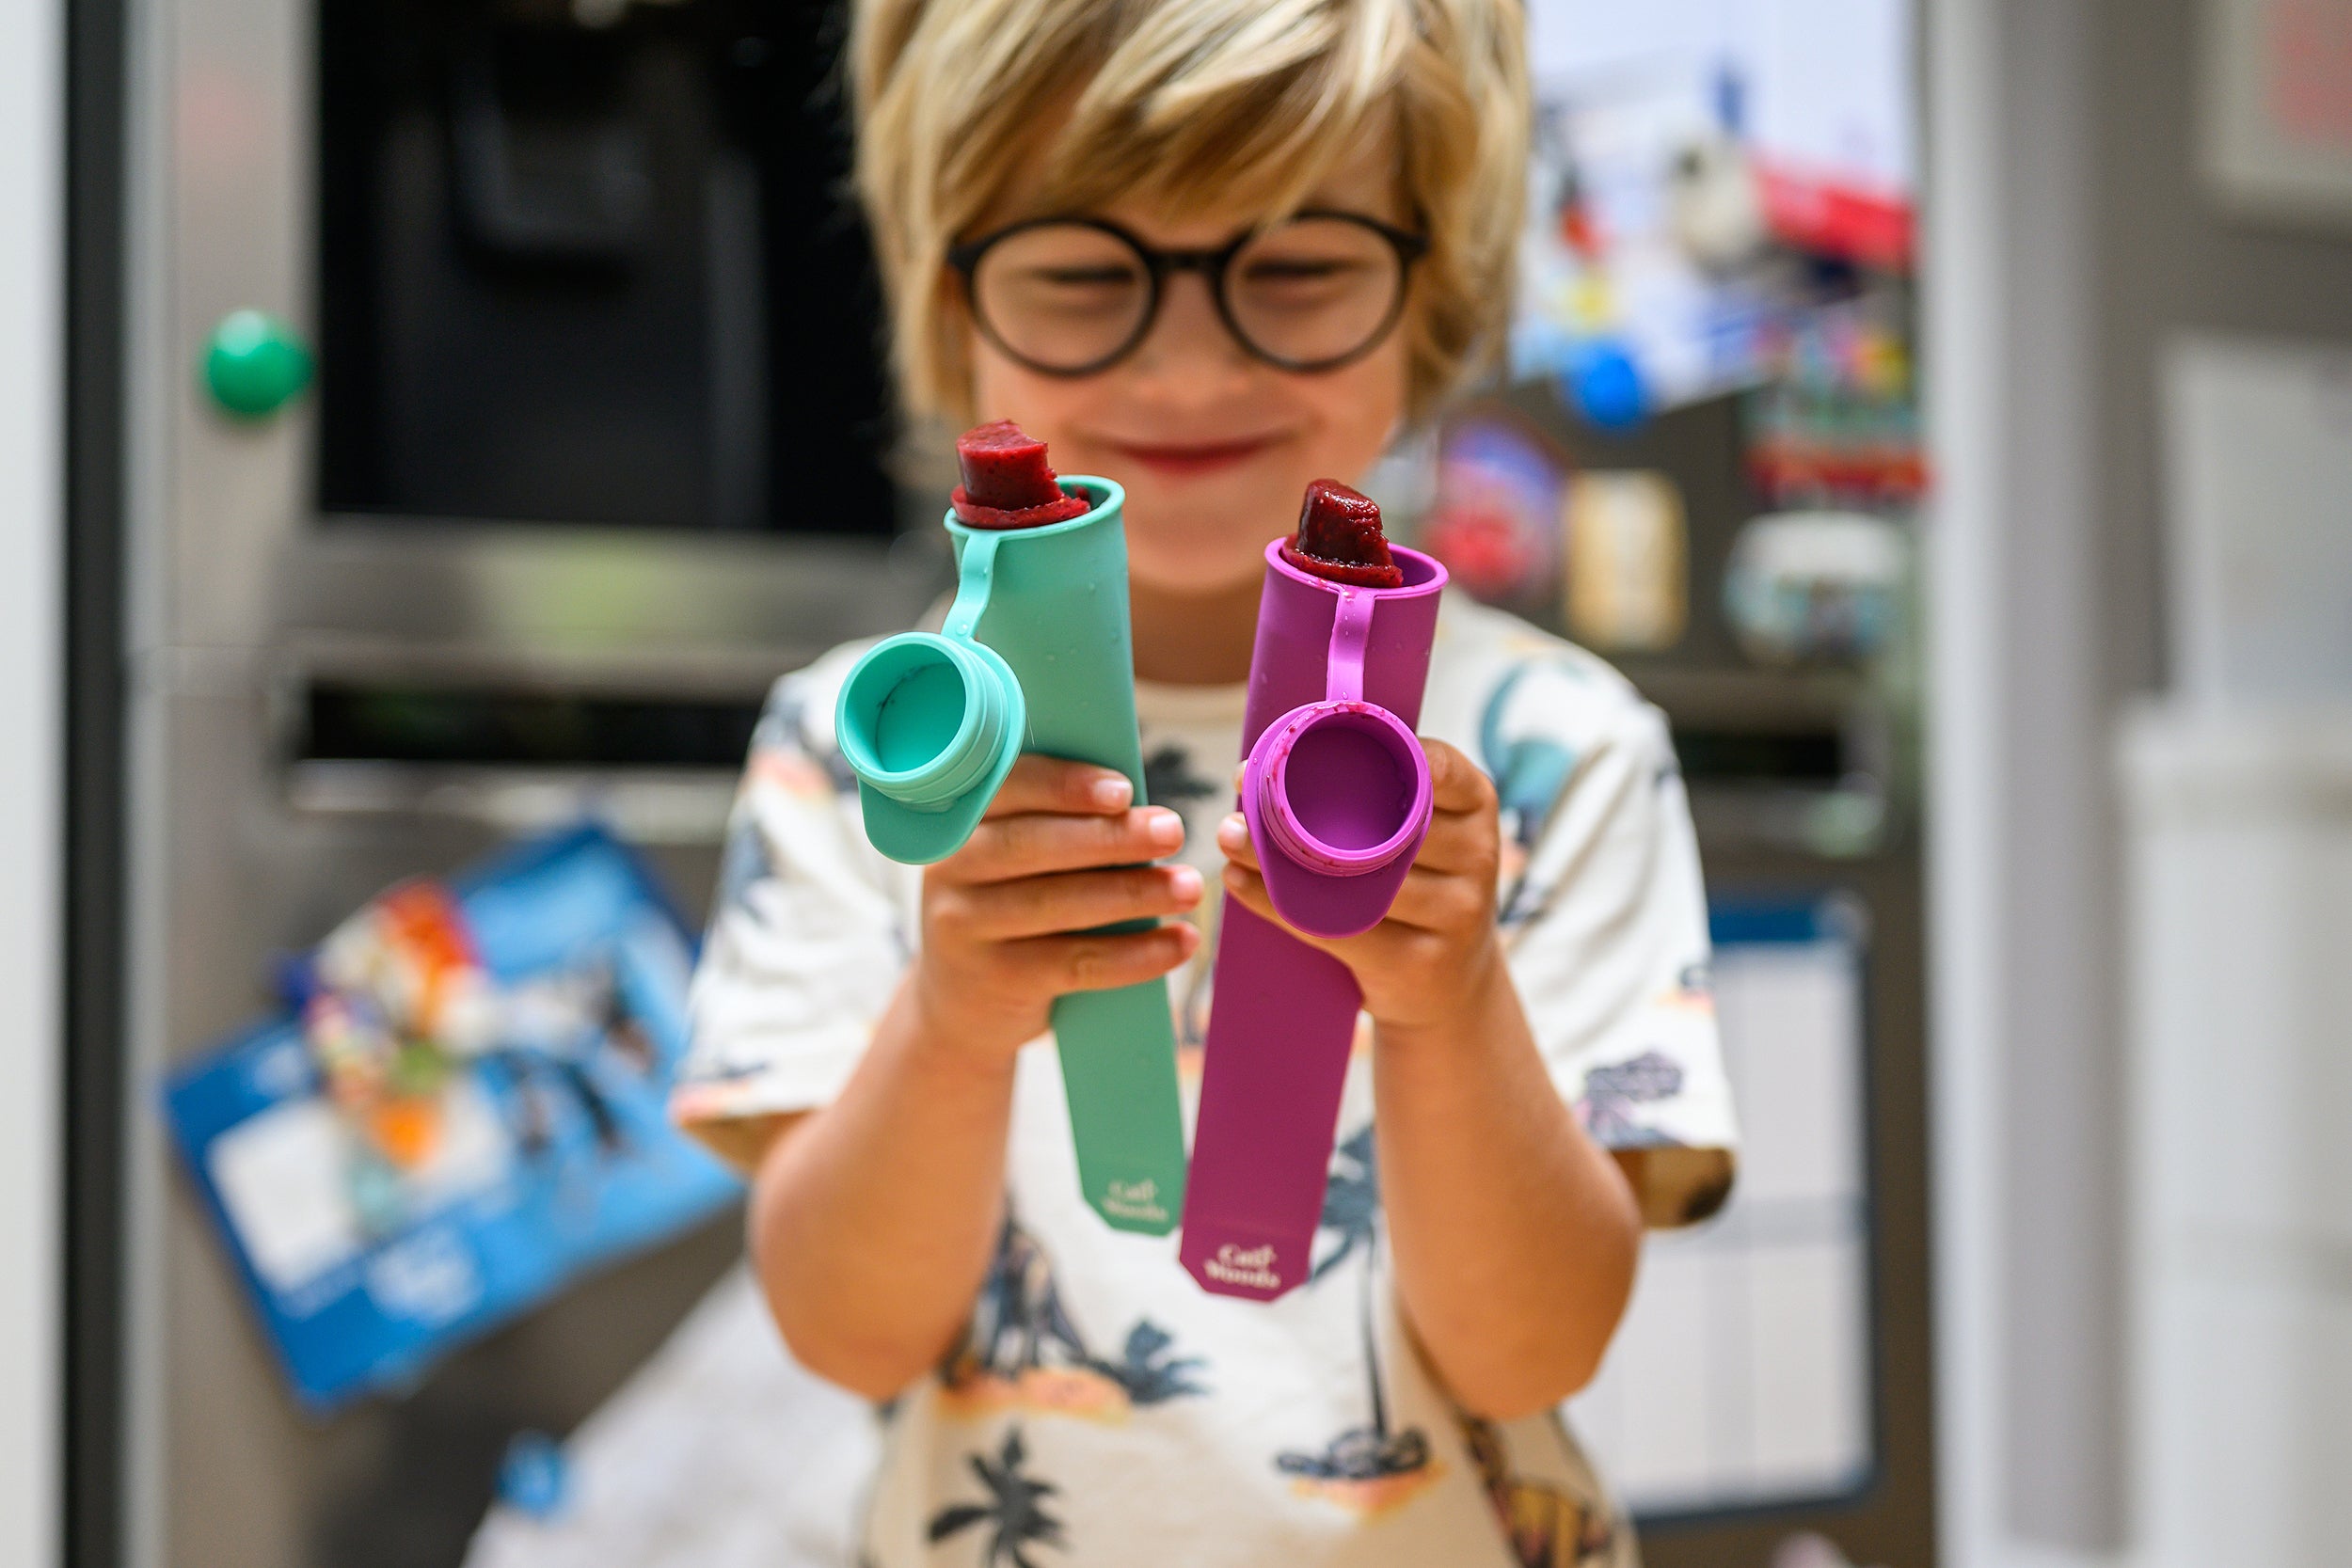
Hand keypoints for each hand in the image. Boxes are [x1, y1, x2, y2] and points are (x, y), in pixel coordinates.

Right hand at [910, 755, 1201, 1064]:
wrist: (960, 1006)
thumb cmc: (1008, 909)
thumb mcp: (1010, 863)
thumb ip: (1056, 826)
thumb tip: (1137, 805)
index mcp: (961, 822)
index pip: (1008, 789)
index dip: (1065, 786)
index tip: (1125, 790)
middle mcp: (952, 870)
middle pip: (1033, 845)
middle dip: (1110, 837)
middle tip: (1173, 832)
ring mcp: (967, 927)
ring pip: (1058, 903)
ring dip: (1133, 894)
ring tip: (1189, 887)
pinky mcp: (997, 979)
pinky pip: (1075, 962)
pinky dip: (1135, 954)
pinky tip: (1178, 943)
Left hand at [1217, 737, 1502, 1034]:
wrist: (1447, 988)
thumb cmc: (1416, 889)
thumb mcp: (1419, 837)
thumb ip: (1376, 798)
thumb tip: (1268, 764)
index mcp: (1475, 806)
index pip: (1434, 764)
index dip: (1369, 749)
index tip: (1295, 751)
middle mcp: (1477, 853)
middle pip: (1380, 824)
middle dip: (1301, 808)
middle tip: (1241, 793)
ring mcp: (1458, 912)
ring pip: (1354, 879)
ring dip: (1277, 858)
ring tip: (1230, 839)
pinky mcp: (1423, 962)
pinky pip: (1340, 927)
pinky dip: (1281, 903)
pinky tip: (1241, 883)